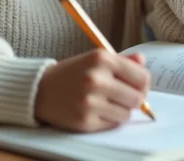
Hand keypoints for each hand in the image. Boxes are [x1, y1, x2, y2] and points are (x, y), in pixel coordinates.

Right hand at [34, 49, 150, 132]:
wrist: (40, 90)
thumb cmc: (73, 73)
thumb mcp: (96, 59)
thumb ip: (123, 60)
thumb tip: (143, 61)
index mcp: (102, 58)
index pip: (142, 77)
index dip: (144, 84)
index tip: (138, 86)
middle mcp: (96, 79)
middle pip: (137, 98)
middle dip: (134, 99)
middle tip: (124, 97)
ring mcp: (90, 101)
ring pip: (126, 114)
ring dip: (121, 110)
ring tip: (107, 103)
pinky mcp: (85, 121)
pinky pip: (112, 124)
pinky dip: (109, 119)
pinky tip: (97, 110)